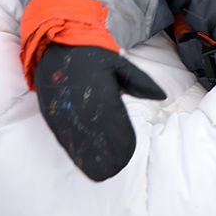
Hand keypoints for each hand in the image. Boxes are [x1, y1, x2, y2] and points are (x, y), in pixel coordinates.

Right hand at [34, 43, 165, 180]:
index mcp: (101, 92)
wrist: (57, 44)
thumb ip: (140, 82)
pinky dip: (75, 150)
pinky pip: (65, 137)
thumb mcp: (119, 63)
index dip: (121, 141)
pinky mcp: (53, 114)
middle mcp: (82, 104)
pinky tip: (83, 160)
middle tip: (118, 166)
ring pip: (80, 141)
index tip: (128, 153)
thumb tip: (162, 95)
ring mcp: (65, 111)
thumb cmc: (91, 54)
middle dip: (108, 154)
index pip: (114, 123)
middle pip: (97, 137)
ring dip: (91, 157)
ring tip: (103, 171)